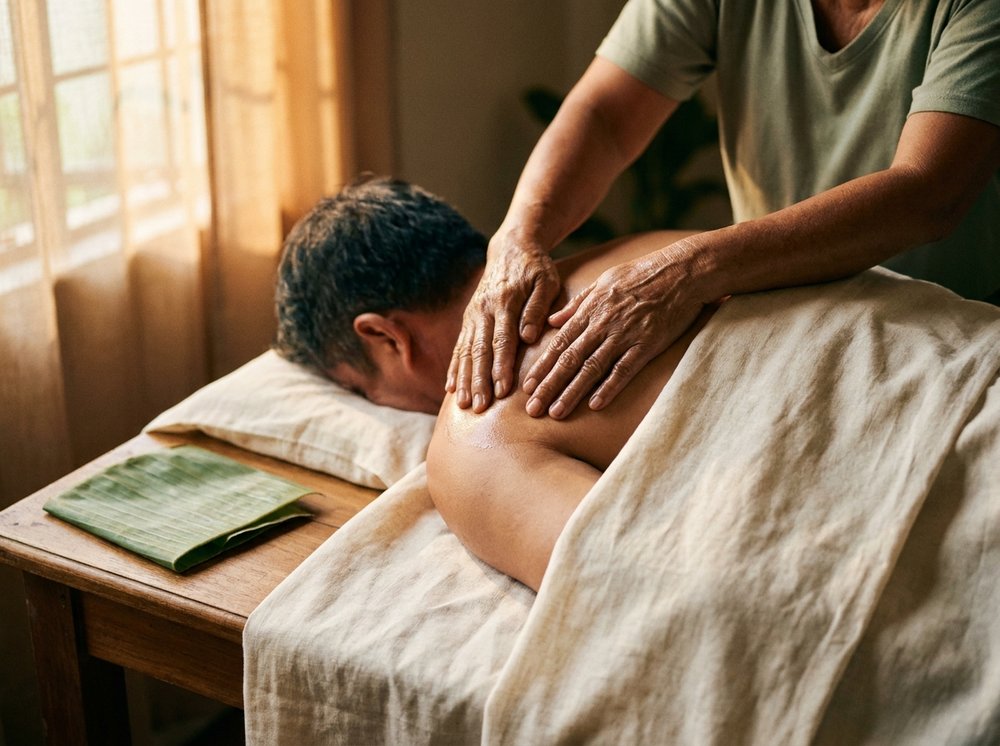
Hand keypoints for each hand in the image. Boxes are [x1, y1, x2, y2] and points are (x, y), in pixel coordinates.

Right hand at [447, 231, 560, 411]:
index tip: (503, 391)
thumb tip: (529, 336)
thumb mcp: (545, 281)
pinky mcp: (469, 319)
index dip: (501, 367)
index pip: (502, 340)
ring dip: (463, 379)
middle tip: (479, 407)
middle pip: (479, 351)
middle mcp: (484, 311)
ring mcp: (473, 315)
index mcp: (505, 302)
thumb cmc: (536, 268)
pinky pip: (459, 347)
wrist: (511, 248)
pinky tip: (451, 388)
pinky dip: (454, 368)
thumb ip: (537, 308)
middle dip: (478, 380)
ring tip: (463, 404)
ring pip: (465, 352)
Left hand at [523, 244, 705, 418]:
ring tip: (556, 412)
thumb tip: (552, 321)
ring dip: (572, 392)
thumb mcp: (603, 281)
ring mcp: (624, 335)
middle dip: (548, 386)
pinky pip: (624, 369)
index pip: (559, 343)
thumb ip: (576, 304)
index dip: (542, 367)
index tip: (526, 386)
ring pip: (591, 368)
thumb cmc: (642, 274)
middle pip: (569, 359)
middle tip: (532, 409)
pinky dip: (609, 387)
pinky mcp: (647, 344)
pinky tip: (595, 404)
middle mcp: (602, 324)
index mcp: (590, 310)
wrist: (681, 271)